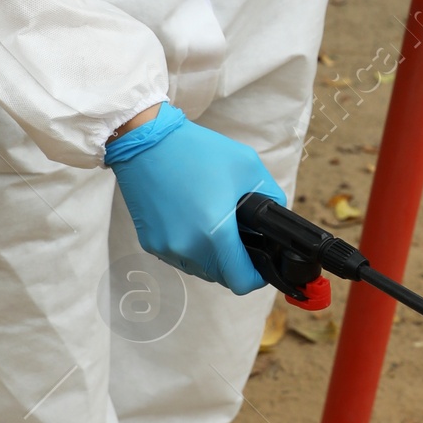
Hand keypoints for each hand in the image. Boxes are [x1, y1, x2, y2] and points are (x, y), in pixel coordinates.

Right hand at [108, 108, 285, 294]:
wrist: (146, 141)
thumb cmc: (196, 150)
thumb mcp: (247, 166)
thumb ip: (272, 196)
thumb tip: (276, 216)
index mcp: (214, 234)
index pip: (241, 282)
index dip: (257, 276)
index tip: (261, 262)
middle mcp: (187, 248)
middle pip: (221, 277)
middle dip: (235, 261)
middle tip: (239, 235)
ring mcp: (166, 247)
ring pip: (199, 269)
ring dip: (212, 257)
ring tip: (214, 224)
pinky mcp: (150, 242)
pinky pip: (179, 256)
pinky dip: (191, 247)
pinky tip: (193, 221)